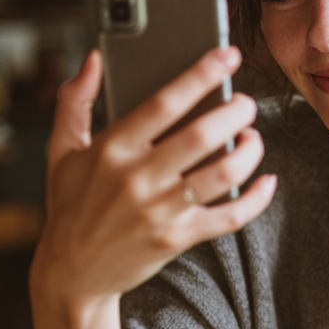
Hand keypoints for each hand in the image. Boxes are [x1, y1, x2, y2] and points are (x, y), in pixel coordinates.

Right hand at [32, 46, 275, 313]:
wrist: (72, 273)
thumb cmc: (71, 205)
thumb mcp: (61, 150)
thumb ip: (76, 101)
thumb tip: (95, 57)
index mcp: (111, 150)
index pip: (163, 103)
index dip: (200, 75)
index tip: (228, 55)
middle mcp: (136, 179)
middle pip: (201, 137)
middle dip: (235, 112)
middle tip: (247, 103)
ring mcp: (159, 211)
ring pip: (221, 175)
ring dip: (248, 152)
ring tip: (252, 137)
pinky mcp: (177, 239)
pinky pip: (229, 217)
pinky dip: (256, 199)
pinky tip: (267, 182)